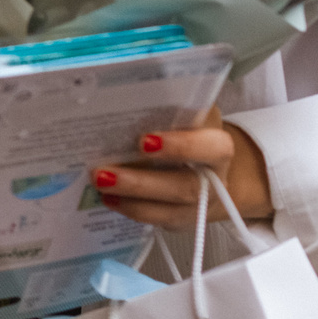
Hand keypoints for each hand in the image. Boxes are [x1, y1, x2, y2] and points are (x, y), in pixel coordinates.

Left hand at [90, 109, 273, 228]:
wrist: (209, 168)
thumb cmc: (189, 131)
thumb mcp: (188, 115)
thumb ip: (167, 108)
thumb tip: (121, 98)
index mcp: (218, 144)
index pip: (212, 146)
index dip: (181, 146)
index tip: (144, 141)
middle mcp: (215, 178)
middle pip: (186, 186)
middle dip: (142, 182)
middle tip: (102, 172)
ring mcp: (201, 204)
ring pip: (171, 208)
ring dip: (132, 197)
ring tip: (99, 183)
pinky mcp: (184, 219)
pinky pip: (160, 219)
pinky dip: (132, 209)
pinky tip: (108, 198)